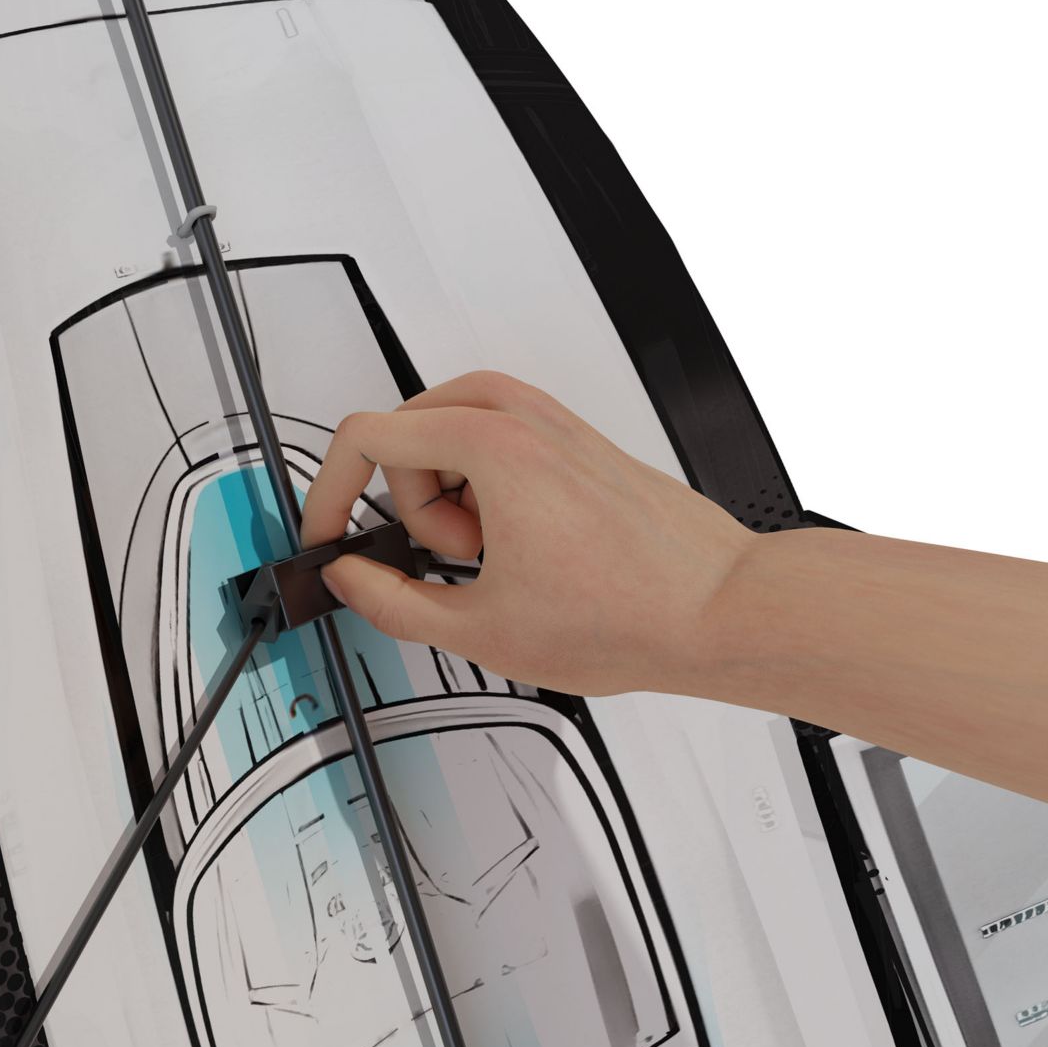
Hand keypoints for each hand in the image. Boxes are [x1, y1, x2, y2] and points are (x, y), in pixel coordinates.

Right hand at [300, 371, 754, 696]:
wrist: (719, 608)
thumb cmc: (632, 612)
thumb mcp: (482, 630)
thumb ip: (390, 603)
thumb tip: (350, 579)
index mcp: (490, 445)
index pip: (365, 437)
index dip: (328, 492)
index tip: (328, 534)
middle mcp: (520, 416)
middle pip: (405, 437)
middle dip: (409, 507)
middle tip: (453, 563)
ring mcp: (550, 420)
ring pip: (446, 437)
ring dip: (448, 498)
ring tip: (493, 557)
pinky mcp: (571, 438)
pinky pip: (492, 444)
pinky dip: (486, 490)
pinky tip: (522, 547)